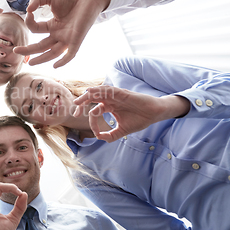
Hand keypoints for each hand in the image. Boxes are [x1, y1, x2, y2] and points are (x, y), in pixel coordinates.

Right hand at [14, 0, 113, 67]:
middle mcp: (59, 33)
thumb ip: (36, 0)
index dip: (30, 23)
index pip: (36, 29)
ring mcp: (67, 37)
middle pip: (41, 46)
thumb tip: (27, 9)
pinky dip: (64, 60)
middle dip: (28, 50)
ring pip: (53, 52)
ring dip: (41, 58)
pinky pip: (70, 53)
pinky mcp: (77, 39)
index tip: (29, 13)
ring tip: (30, 63)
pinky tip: (55, 66)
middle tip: (16, 51)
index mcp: (52, 25)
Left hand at [73, 86, 189, 141]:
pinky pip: (107, 90)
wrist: (154, 114)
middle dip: (82, 104)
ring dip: (86, 96)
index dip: (93, 122)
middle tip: (75, 111)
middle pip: (91, 99)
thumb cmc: (139, 119)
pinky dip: (98, 90)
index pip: (95, 112)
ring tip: (78, 102)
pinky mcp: (121, 93)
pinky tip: (91, 92)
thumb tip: (100, 139)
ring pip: (97, 93)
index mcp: (108, 107)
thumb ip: (111, 135)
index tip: (96, 132)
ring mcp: (115, 95)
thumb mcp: (122, 130)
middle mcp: (109, 100)